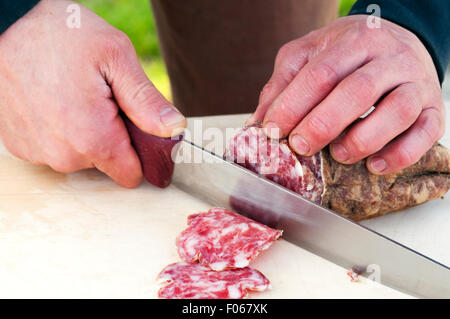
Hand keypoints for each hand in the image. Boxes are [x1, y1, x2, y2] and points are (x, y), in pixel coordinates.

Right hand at [0, 0, 185, 186]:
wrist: (5, 23)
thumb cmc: (60, 34)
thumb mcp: (116, 58)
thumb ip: (147, 101)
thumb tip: (174, 130)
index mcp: (92, 138)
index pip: (132, 174)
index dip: (142, 153)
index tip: (140, 130)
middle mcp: (63, 155)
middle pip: (108, 164)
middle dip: (114, 136)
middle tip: (103, 98)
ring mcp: (38, 153)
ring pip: (81, 157)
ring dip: (86, 133)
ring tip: (75, 95)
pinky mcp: (20, 146)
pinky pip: (56, 149)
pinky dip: (61, 131)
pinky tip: (54, 102)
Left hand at [249, 15, 444, 174]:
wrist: (397, 39)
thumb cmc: (347, 52)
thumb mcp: (308, 54)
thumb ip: (282, 84)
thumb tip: (258, 122)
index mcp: (354, 41)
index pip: (321, 73)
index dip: (293, 105)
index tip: (272, 130)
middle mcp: (389, 59)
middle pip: (357, 91)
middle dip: (323, 124)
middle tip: (300, 146)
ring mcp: (416, 84)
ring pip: (397, 112)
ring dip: (362, 140)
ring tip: (339, 155)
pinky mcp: (433, 109)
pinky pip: (426, 134)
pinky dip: (400, 154)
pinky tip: (375, 166)